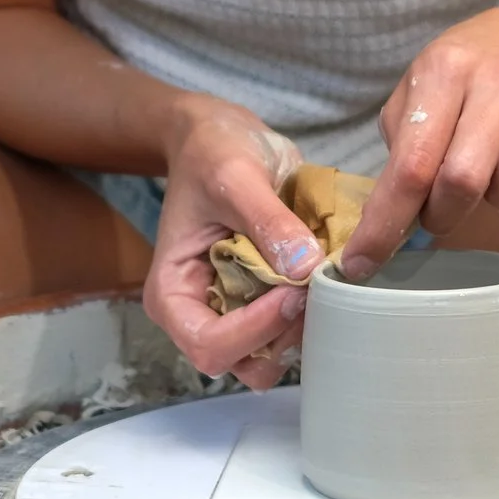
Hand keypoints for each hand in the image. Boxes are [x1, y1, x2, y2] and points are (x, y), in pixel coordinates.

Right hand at [139, 97, 322, 389]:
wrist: (223, 137)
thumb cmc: (213, 152)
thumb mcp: (235, 175)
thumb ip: (267, 221)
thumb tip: (305, 267)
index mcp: (173, 295)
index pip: (208, 345)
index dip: (254, 330)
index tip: (291, 290)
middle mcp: (200, 314)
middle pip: (244, 362)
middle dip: (284, 335)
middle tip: (314, 291)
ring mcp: (235, 312)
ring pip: (274, 355)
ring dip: (303, 328)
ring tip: (321, 283)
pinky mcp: (264, 302)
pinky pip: (293, 328)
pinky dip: (314, 312)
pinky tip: (325, 275)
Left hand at [344, 5, 498, 277]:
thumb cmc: (460, 75)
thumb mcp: (415, 92)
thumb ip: (401, 150)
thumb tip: (385, 222)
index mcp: (445, 69)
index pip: (411, 163)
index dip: (385, 223)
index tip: (361, 265)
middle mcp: (498, 79)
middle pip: (464, 178)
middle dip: (441, 214)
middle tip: (436, 211)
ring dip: (496, 196)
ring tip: (489, 175)